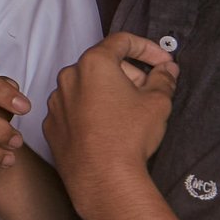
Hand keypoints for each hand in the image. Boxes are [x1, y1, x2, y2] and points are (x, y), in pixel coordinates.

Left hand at [45, 34, 178, 214]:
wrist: (102, 178)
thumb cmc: (129, 136)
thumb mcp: (157, 102)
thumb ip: (164, 78)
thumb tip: (167, 69)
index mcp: (93, 64)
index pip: (122, 41)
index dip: (147, 48)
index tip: (162, 62)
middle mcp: (68, 77)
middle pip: (103, 64)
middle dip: (130, 73)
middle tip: (150, 90)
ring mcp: (56, 101)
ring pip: (87, 86)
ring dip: (109, 91)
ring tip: (129, 112)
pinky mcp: (51, 124)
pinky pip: (74, 108)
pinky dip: (91, 110)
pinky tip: (108, 127)